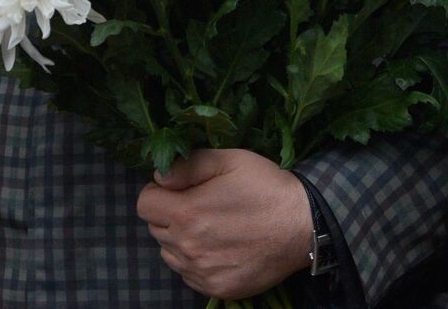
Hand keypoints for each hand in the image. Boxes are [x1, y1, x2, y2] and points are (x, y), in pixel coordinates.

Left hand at [136, 148, 312, 298]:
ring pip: (170, 254)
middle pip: (156, 229)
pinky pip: (189, 274)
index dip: (160, 192)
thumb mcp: (231, 160)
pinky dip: (198, 261)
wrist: (302, 225)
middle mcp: (187, 248)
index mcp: (186, 213)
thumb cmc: (266, 187)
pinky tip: (222, 247)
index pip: (145, 204)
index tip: (182, 189)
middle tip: (203, 205)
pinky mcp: (215, 288)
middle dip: (172, 215)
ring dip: (182, 239)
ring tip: (213, 227)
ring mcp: (201, 272)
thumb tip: (159, 177)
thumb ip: (189, 164)